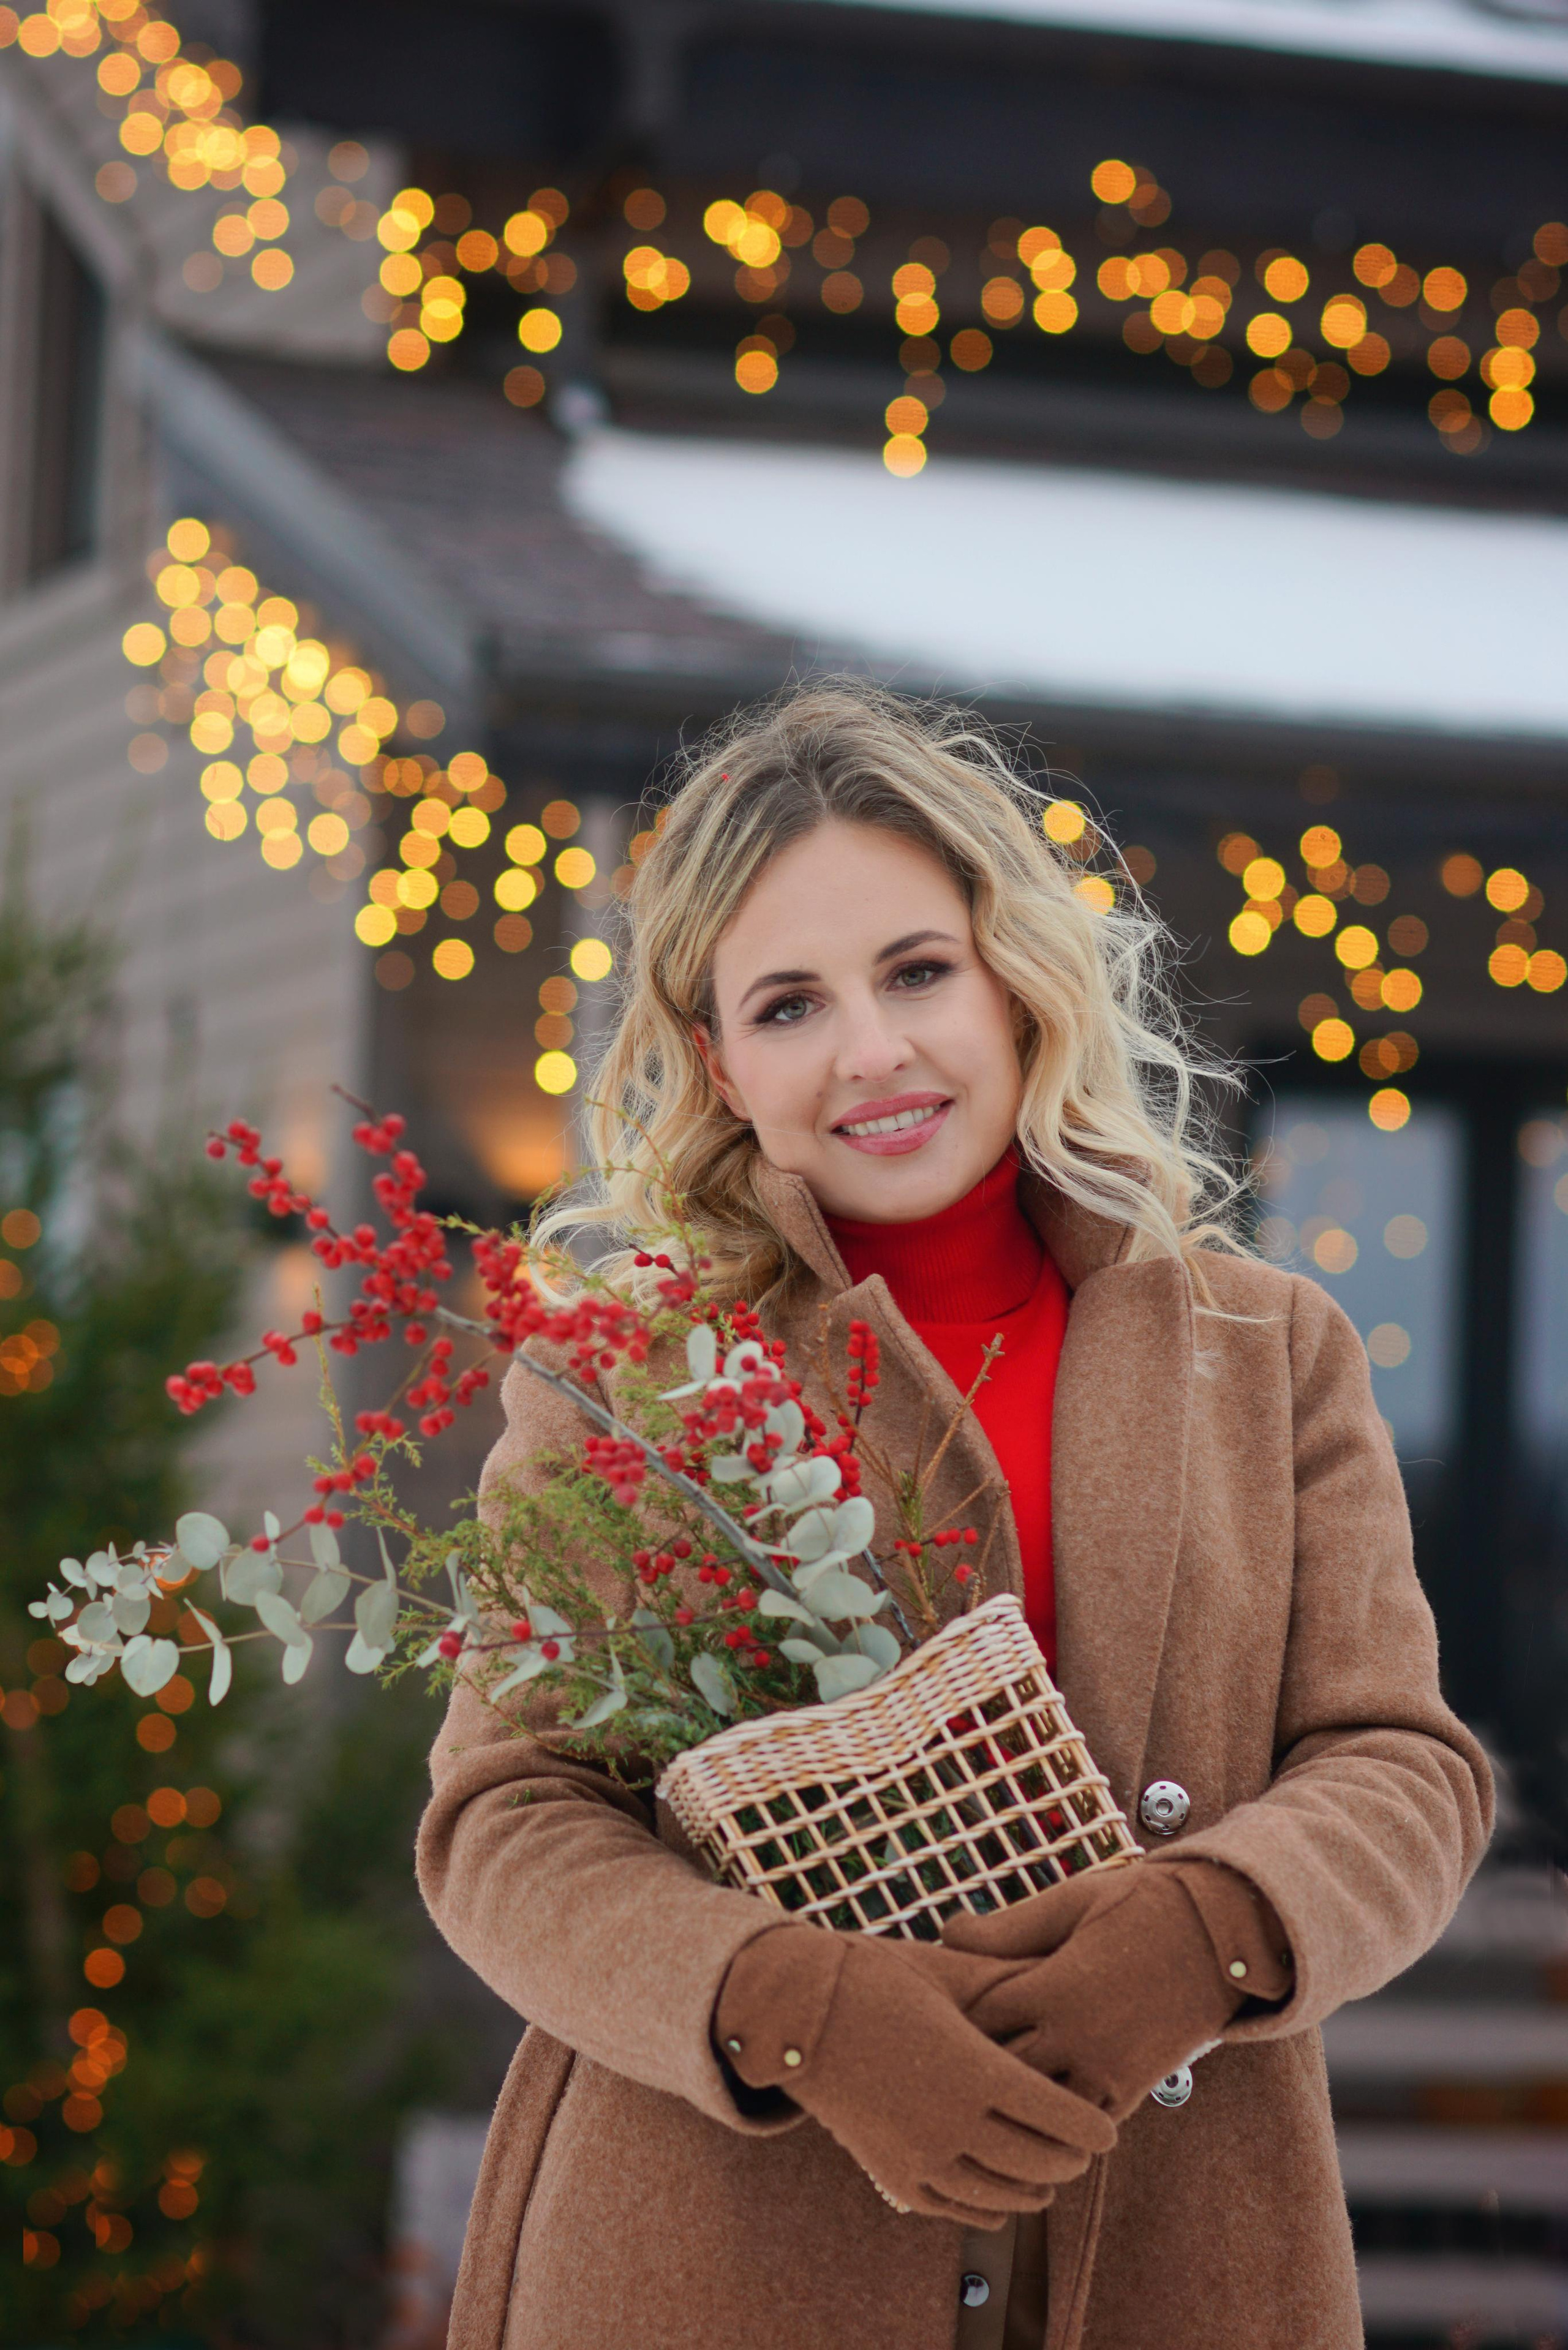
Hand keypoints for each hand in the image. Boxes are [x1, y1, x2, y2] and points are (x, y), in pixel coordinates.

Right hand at [714, 1925, 1117, 2225]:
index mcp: (973, 2069)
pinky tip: (1001, 2202)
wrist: (796, 2013)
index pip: (1058, 2118)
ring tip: (1049, 2176)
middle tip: (1084, 2150)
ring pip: (1002, 2196)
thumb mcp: (948, 1970)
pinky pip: (956, 2210)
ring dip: (1035, 2189)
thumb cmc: (876, 1976)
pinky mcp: (893, 2173)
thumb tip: (1059, 1975)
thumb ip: (1006, 1982)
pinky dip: (988, 2210)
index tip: (1107, 2131)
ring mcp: (919, 2155)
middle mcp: (951, 2122)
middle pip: (1038, 2163)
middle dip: (1070, 2161)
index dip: (1091, 2129)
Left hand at [942, 1863, 1287, 2120]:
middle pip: (999, 2070)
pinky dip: (1057, 2114)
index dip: (958, 2009)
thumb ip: (1008, 1927)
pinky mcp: (1134, 2091)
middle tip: (957, 2050)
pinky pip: (1081, 2121)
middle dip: (977, 2060)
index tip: (947, 2004)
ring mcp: (1107, 2071)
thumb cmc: (1139, 1906)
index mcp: (1054, 1986)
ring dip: (1016, 2095)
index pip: (979, 2016)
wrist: (1223, 1935)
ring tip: (993, 2081)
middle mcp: (1077, 2038)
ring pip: (1038, 2107)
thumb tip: (945, 1931)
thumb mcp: (1072, 1903)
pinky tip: (1039, 2100)